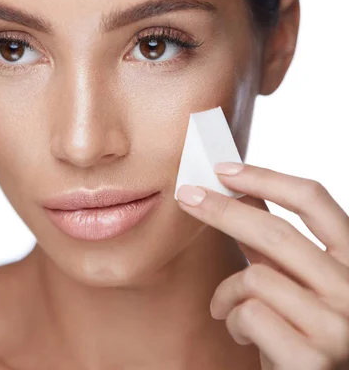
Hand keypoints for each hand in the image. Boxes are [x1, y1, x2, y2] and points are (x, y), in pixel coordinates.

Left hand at [176, 162, 348, 369]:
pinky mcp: (311, 359)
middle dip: (222, 209)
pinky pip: (248, 314)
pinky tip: (240, 332)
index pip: (313, 199)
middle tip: (187, 196)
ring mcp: (337, 326)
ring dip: (227, 291)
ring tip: (225, 307)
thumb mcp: (294, 280)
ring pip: (255, 276)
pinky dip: (232, 320)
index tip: (224, 169)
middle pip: (277, 230)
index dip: (266, 177)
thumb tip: (241, 190)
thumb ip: (276, 241)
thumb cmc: (301, 331)